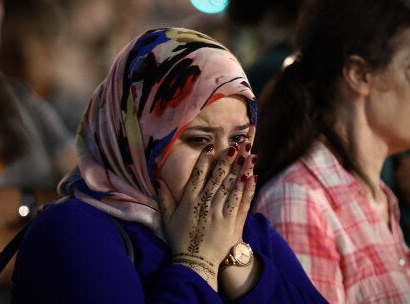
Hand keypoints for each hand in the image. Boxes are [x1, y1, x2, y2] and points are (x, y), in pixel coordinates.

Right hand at [158, 142, 256, 290]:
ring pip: (232, 188)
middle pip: (218, 178)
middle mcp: (205, 205)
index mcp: (189, 202)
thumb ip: (164, 198)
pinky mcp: (232, 224)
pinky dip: (247, 189)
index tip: (211, 147)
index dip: (205, 161)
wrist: (195, 263)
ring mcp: (220, 214)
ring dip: (241, 170)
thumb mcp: (168, 218)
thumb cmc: (181, 240)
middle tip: (235, 145)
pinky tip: (252, 177)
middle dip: (227, 161)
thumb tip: (157, 179)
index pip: (198, 177)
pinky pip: (241, 203)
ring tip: (248, 155)